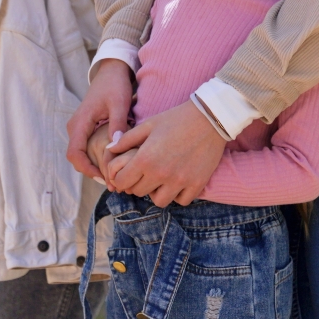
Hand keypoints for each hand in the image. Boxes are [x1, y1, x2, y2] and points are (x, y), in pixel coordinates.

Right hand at [66, 61, 134, 179]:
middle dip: (92, 171)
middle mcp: (75, 127)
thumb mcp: (119, 103)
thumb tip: (115, 145)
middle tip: (113, 182)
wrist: (111, 71)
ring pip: (81, 154)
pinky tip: (112, 162)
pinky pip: (86, 148)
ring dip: (94, 166)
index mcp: (80, 122)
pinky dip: (96, 158)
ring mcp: (79, 128)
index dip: (86, 169)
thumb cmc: (115, 85)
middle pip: (77, 158)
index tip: (104, 177)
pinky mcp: (85, 128)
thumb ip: (117, 124)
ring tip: (114, 175)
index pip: (75, 154)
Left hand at [102, 101, 227, 206]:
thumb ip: (126, 139)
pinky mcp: (197, 184)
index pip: (122, 182)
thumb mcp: (148, 124)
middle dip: (138, 184)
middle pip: (139, 192)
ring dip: (157, 192)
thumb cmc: (176, 119)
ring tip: (161, 179)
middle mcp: (161, 174)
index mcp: (146, 159)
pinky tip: (178, 182)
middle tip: (144, 174)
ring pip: (159, 201)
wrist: (209, 117)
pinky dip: (178, 194)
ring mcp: (180, 181)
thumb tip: (109, 148)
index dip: (121, 179)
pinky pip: (181, 201)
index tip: (126, 174)